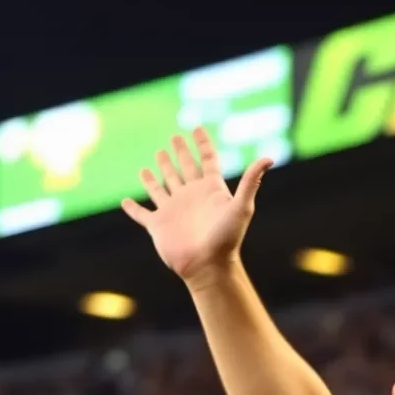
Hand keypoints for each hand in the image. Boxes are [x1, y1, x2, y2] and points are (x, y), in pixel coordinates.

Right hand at [120, 127, 272, 286]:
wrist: (209, 266)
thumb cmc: (227, 238)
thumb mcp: (241, 206)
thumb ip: (251, 181)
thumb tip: (268, 158)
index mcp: (210, 191)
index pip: (207, 160)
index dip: (202, 144)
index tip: (196, 128)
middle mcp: (191, 197)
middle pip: (184, 169)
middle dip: (179, 153)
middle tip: (174, 138)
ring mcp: (173, 210)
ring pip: (163, 186)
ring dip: (158, 173)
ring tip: (156, 158)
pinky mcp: (158, 225)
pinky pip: (142, 214)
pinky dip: (133, 208)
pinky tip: (125, 201)